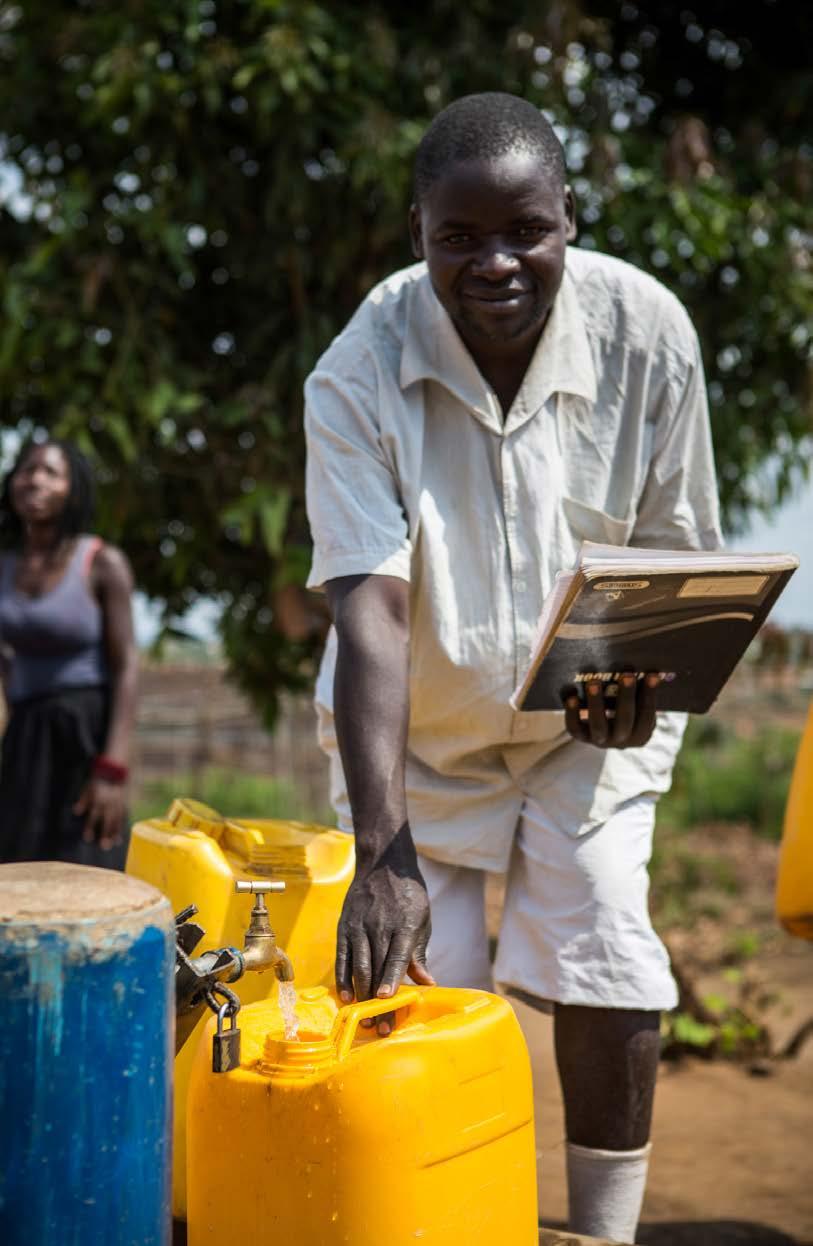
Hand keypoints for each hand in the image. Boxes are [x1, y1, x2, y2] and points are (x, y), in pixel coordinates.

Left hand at [74, 778, 126, 849]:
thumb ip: (83, 799)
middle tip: (104, 847)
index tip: (87, 838)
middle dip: (106, 833)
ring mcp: (119, 803)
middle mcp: (110, 802)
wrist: (117, 768)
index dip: (90, 826)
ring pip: (118, 820)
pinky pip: (124, 817)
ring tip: (114, 844)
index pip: (94, 815)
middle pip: (108, 820)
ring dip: (115, 833)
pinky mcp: (125, 804)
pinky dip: (122, 827)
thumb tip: (76, 811)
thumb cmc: (99, 779)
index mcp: (99, 798)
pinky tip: (120, 838)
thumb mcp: (88, 786)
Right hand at [336, 826, 434, 1035]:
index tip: (386, 999)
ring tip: (365, 1020)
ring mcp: (359, 926)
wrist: (384, 865)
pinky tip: (347, 998)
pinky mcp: (345, 927)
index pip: (396, 956)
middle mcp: (379, 926)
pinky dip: (344, 979)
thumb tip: (427, 984)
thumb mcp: (422, 921)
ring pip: (358, 966)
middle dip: (378, 1000)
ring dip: (361, 995)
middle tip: (381, 1027)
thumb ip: (419, 953)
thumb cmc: (408, 897)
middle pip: (377, 968)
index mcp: (403, 925)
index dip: (391, 978)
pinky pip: (343, 958)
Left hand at [562, 672, 661, 748]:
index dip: (650, 696)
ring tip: (594, 682)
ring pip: (598, 725)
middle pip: (625, 720)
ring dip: (597, 703)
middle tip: (627, 674)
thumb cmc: (624, 708)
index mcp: (640, 735)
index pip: (647, 717)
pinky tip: (572, 696)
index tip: (653, 675)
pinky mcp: (581, 737)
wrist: (602, 730)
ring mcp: (600, 741)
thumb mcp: (635, 705)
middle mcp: (621, 741)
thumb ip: (639, 692)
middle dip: (626, 696)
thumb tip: (646, 667)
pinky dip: (572, 713)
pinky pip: (574, 727)